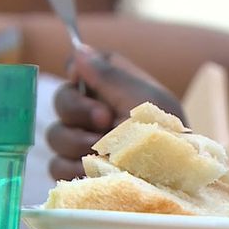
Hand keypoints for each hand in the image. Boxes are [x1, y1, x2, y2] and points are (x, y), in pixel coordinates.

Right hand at [47, 46, 186, 180]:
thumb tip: (80, 49)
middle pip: (62, 98)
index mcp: (117, 90)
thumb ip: (110, 74)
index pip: (83, 66)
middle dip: (79, 109)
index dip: (77, 69)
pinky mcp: (81, 173)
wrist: (173, 179)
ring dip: (79, 141)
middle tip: (106, 120)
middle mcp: (99, 113)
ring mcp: (88, 145)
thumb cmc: (167, 135)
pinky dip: (74, 166)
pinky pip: (57, 165)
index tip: (80, 77)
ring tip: (108, 152)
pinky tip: (97, 169)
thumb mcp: (144, 99)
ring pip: (55, 134)